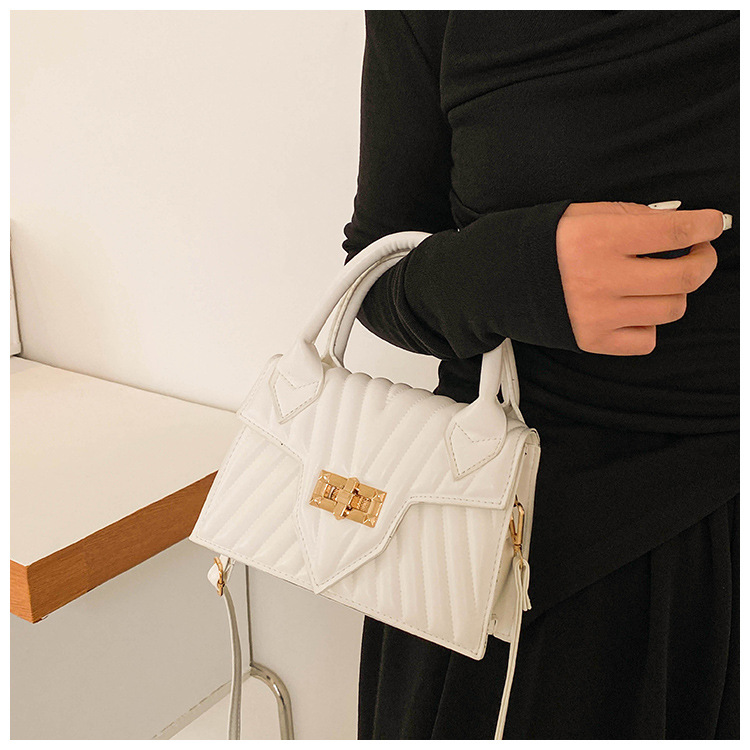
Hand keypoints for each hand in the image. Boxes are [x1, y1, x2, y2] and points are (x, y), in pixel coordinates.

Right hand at [556, 201, 726, 355]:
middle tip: (698, 252)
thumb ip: (636, 217)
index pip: (674, 232)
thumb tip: (682, 226)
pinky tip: (635, 308)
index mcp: (600, 238)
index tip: (714, 224)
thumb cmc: (547, 243)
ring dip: (675, 292)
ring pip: (672, 309)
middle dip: (704, 260)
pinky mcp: (593, 340)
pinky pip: (647, 339)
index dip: (707, 226)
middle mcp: (602, 278)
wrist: (504, 279)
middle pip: (684, 276)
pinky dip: (649, 324)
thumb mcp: (587, 214)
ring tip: (659, 281)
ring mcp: (599, 314)